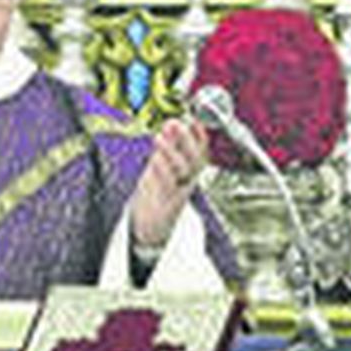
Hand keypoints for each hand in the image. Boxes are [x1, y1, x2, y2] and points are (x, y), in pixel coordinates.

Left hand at [130, 118, 208, 251]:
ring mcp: (177, 193)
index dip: (199, 135)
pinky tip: (155, 160)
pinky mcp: (166, 205)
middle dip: (186, 139)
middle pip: (194, 160)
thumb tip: (173, 123)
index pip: (200, 151)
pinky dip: (162, 171)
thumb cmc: (158, 196)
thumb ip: (169, 147)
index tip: (193, 119)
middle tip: (175, 123)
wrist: (151, 230)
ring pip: (181, 171)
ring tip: (160, 137)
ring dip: (171, 152)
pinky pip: (167, 186)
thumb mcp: (163, 168)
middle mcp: (186, 182)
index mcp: (188, 173)